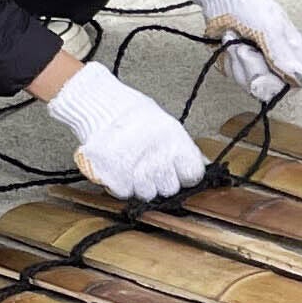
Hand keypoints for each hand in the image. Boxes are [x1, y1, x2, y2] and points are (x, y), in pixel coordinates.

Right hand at [47, 60, 206, 200]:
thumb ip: (183, 149)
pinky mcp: (117, 181)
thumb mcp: (167, 126)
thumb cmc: (133, 114)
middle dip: (162, 180)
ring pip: (148, 194)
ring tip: (134, 164)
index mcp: (175, 144)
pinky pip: (126, 193)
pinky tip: (120, 167)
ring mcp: (138, 173)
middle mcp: (159, 160)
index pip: (193, 175)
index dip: (186, 174)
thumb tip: (201, 166)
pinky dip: (122, 184)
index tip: (179, 170)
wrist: (100, 108)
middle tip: (151, 164)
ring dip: (142, 184)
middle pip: (170, 189)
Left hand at [182, 0, 301, 104]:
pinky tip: (230, 43)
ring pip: (249, 83)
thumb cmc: (250, 5)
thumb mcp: (270, 30)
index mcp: (294, 53)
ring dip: (237, 60)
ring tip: (236, 40)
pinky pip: (235, 76)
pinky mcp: (241, 64)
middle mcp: (277, 61)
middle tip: (245, 47)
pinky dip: (228, 59)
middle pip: (268, 88)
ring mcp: (258, 63)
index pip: (293, 86)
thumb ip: (285, 58)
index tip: (264, 71)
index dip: (277, 84)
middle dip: (251, 68)